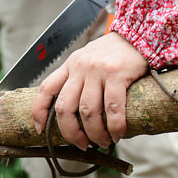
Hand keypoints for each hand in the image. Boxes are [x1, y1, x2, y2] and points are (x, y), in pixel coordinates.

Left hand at [32, 32, 147, 149]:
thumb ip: (79, 80)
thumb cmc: (114, 53)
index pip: (45, 89)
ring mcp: (97, 70)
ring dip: (94, 133)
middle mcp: (79, 67)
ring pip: (87, 111)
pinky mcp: (117, 74)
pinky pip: (112, 107)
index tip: (40, 129)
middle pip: (64, 107)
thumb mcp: (88, 60)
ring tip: (103, 142)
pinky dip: (114, 126)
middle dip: (70, 132)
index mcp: (70, 65)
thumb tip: (75, 114)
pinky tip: (117, 133)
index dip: (38, 112)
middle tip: (81, 144)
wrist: (138, 34)